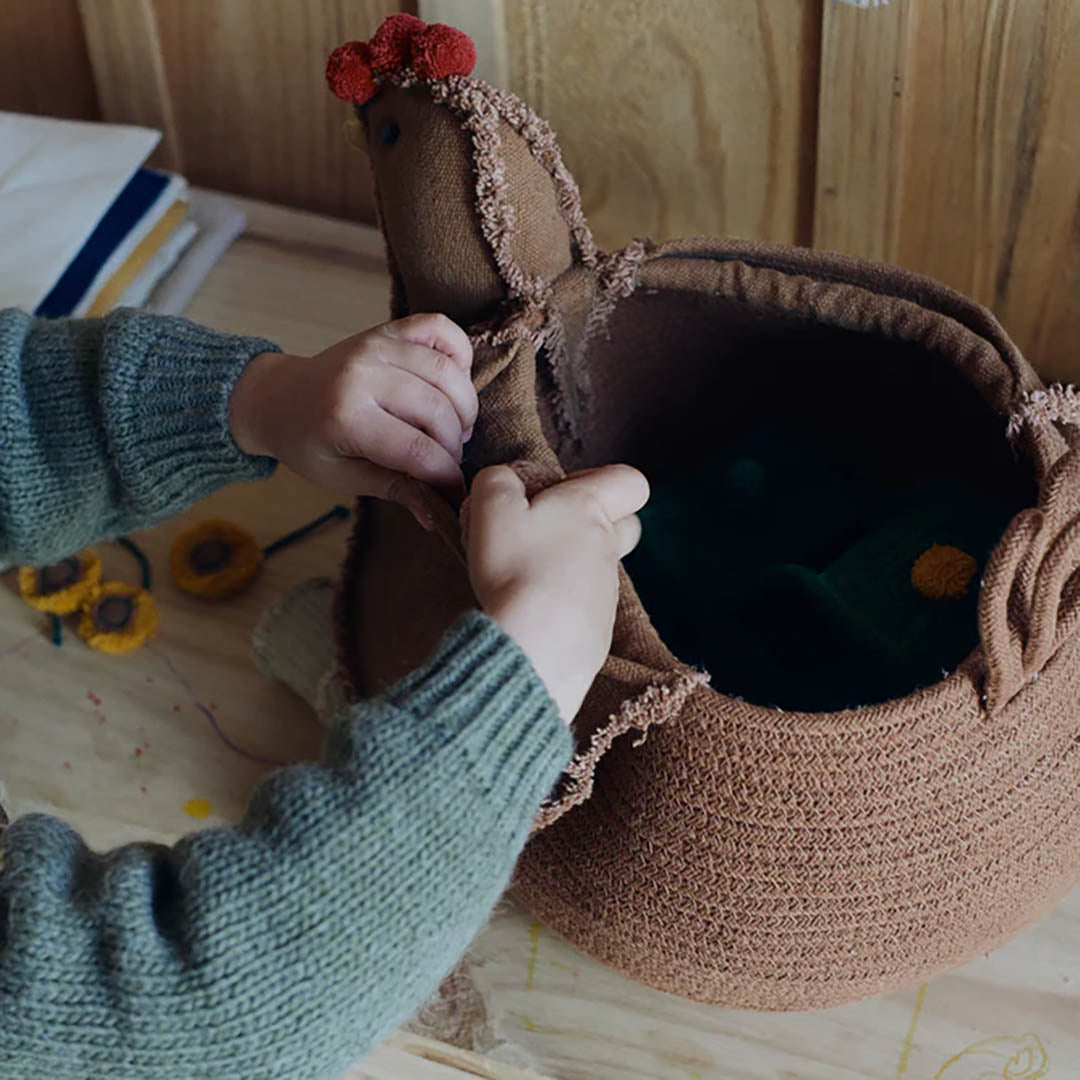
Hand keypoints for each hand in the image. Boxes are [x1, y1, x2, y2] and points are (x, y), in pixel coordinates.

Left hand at [229, 314, 476, 525]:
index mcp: (345, 417)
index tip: (455, 490)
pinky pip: (437, 328)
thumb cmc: (307, 444)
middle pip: (437, 410)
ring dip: (463, 405)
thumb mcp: (342, 477)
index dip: (445, 475)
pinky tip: (454, 381)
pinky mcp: (386, 330)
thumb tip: (438, 516)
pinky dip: (459, 351)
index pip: (416, 450)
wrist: (276, 398)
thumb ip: (394, 488)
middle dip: (455, 443)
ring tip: (455, 429)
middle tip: (449, 459)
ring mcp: (376, 346)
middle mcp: (362, 374)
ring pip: (446, 371)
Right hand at [465, 465, 649, 722]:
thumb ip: (498, 480)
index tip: (562, 490)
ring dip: (568, 567)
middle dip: (596, 522)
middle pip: (626, 526)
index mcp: (590, 510)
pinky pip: (585, 609)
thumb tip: (506, 480)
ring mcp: (607, 594)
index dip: (602, 478)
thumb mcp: (491, 506)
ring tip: (523, 578)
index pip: (630, 481)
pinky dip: (561, 606)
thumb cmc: (514, 567)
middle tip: (550, 531)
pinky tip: (529, 614)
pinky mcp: (598, 631)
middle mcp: (607, 550)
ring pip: (599, 569)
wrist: (533, 647)